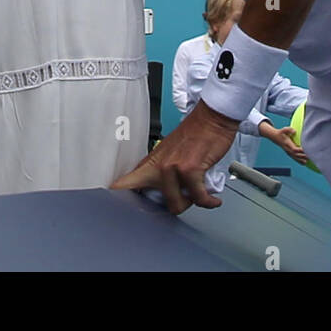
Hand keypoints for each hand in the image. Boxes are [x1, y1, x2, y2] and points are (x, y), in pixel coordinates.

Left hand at [111, 101, 237, 213]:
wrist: (211, 119)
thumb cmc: (195, 134)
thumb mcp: (171, 153)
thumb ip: (163, 173)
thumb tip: (162, 194)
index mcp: (151, 162)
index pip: (124, 184)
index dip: (118, 200)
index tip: (118, 212)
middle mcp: (158, 166)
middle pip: (151, 202)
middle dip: (169, 207)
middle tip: (182, 201)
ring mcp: (172, 168)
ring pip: (177, 204)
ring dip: (191, 203)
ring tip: (199, 195)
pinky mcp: (190, 170)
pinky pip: (199, 198)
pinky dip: (208, 201)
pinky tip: (212, 200)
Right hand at [261, 123, 309, 164]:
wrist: (275, 137)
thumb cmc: (281, 132)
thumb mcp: (284, 129)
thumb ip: (289, 129)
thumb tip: (294, 131)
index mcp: (287, 144)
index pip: (294, 149)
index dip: (300, 151)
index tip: (306, 150)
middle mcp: (288, 150)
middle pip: (296, 155)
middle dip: (303, 156)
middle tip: (311, 156)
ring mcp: (288, 152)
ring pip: (296, 158)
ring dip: (302, 160)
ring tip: (309, 161)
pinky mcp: (289, 153)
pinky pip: (294, 158)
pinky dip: (299, 161)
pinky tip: (305, 163)